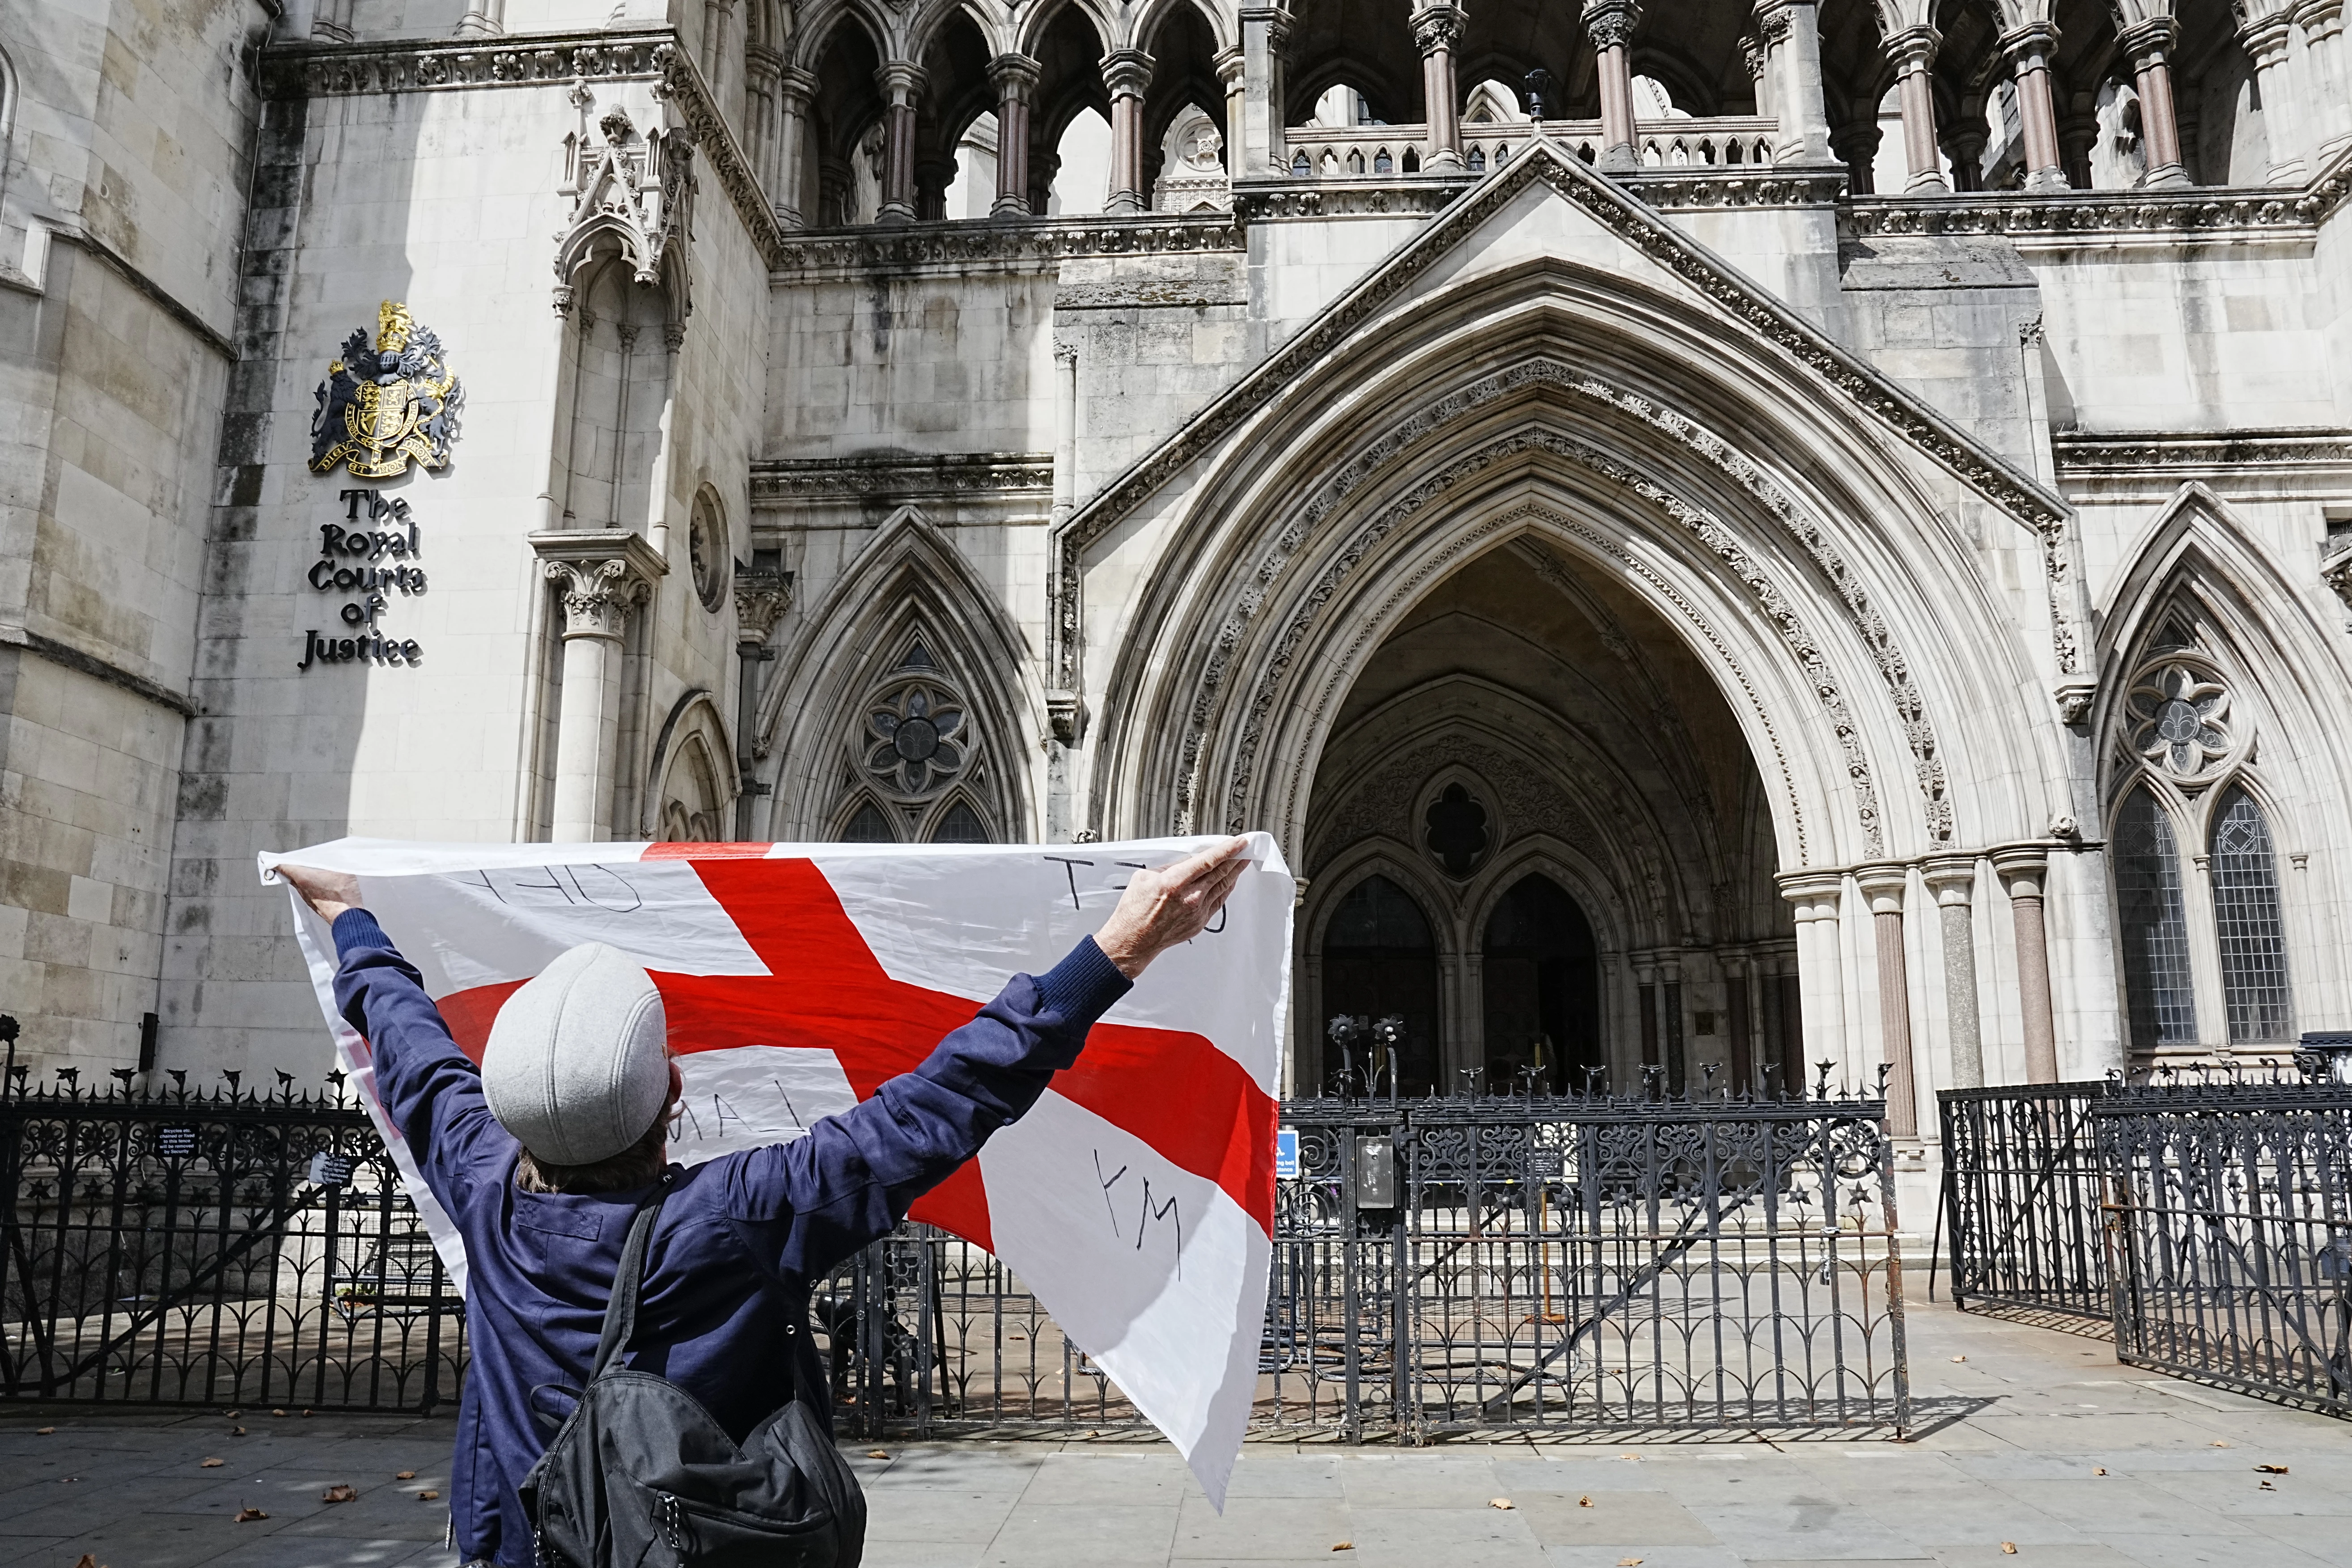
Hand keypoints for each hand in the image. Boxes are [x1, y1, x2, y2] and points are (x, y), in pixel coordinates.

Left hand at [275, 863, 362, 923]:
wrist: (347, 916)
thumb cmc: (342, 894)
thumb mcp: (342, 871)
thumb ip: (333, 864)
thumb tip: (333, 860)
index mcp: (303, 877)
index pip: (284, 867)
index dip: (277, 863)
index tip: (271, 860)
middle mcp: (301, 888)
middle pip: (292, 876)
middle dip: (293, 869)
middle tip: (296, 863)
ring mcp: (307, 898)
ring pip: (300, 885)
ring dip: (303, 878)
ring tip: (312, 872)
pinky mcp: (314, 905)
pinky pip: (308, 892)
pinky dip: (311, 887)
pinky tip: (321, 885)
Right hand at [1093, 837, 1251, 978]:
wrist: (1133, 940)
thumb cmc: (1135, 911)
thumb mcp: (1145, 877)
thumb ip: (1169, 867)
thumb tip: (1186, 862)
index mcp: (1175, 882)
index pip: (1209, 861)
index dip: (1227, 850)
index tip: (1239, 842)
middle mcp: (1190, 898)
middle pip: (1221, 873)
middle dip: (1236, 858)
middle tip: (1245, 849)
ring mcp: (1197, 912)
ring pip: (1223, 887)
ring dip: (1234, 873)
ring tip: (1241, 862)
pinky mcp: (1199, 922)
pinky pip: (1219, 902)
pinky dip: (1226, 889)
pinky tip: (1229, 882)